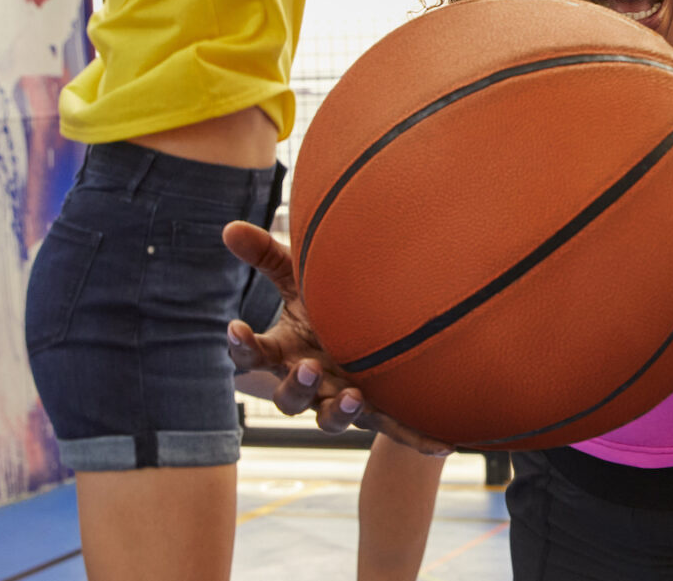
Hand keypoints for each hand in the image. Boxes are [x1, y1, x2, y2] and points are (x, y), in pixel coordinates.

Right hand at [220, 221, 452, 454]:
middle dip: (295, 385)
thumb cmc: (326, 301)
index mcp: (284, 351)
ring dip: (338, 412)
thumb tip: (229, 227)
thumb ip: (267, 255)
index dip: (242, 345)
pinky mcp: (377, 408)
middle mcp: (308, 381)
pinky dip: (416, 438)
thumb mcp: (297, 276)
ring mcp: (341, 396)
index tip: (236, 327)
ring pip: (330, 419)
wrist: (368, 326)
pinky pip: (394, 428)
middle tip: (306, 366)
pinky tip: (442, 445)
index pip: (252, 355)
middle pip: (288, 398)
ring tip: (352, 396)